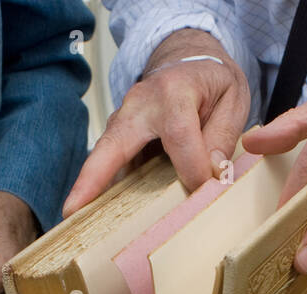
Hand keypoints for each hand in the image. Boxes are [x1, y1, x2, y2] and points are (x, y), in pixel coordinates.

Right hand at [62, 28, 249, 216]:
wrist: (190, 60)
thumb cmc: (211, 81)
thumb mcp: (232, 99)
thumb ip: (223, 136)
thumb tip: (212, 173)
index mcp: (173, 91)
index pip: (179, 136)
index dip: (192, 168)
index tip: (205, 188)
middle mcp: (140, 104)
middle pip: (114, 143)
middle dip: (93, 178)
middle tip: (73, 210)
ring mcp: (123, 119)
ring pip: (103, 155)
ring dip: (88, 187)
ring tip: (76, 219)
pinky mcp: (119, 134)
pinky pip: (108, 161)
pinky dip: (100, 187)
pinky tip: (94, 213)